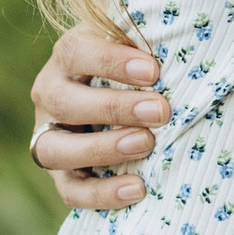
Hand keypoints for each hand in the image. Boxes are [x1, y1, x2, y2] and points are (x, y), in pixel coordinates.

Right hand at [29, 29, 167, 210]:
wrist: (121, 104)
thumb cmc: (138, 69)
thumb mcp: (137, 48)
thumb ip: (148, 42)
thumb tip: (184, 41)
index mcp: (66, 58)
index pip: (75, 52)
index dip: (110, 61)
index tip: (153, 71)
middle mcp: (49, 96)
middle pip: (64, 102)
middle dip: (114, 107)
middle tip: (160, 112)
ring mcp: (48, 137)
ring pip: (55, 150)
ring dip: (102, 149)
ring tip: (146, 144)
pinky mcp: (62, 175)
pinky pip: (71, 191)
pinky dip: (102, 194)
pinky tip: (138, 189)